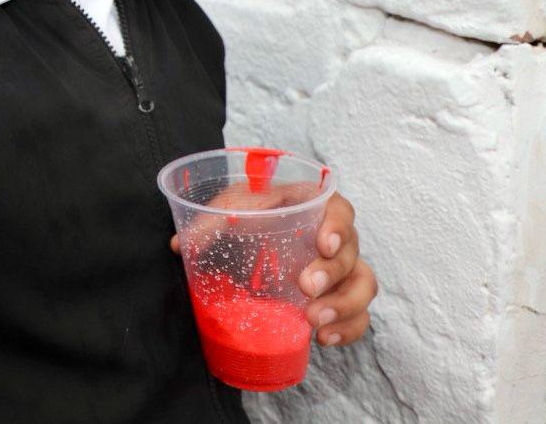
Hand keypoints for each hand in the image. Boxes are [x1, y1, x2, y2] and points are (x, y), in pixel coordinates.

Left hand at [168, 186, 374, 346]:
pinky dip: (348, 329)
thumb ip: (207, 223)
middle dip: (332, 273)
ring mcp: (338, 271)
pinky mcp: (336, 300)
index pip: (339, 209)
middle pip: (352, 252)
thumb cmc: (241, 217)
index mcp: (310, 207)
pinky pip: (358, 316)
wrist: (243, 244)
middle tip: (305, 287)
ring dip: (344, 305)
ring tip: (314, 321)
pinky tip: (324, 338)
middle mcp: (332, 238)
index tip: (323, 244)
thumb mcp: (224, 211)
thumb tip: (181, 245)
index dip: (338, 226)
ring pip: (364, 285)